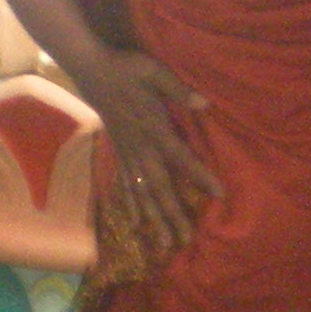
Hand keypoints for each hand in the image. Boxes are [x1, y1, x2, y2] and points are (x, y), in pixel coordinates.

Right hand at [76, 47, 221, 266]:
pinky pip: (126, 185)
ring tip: (163, 244)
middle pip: (160, 187)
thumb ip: (178, 90)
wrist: (91, 69)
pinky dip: (131, 206)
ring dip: (153, 219)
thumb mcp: (154, 71)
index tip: (219, 194)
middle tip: (185, 240)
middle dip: (173, 214)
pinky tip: (135, 225)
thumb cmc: (126, 67)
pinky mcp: (119, 153)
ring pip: (142, 193)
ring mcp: (128, 154)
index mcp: (154, 128)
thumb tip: (204, 104)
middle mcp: (141, 148)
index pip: (182, 157)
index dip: (200, 176)